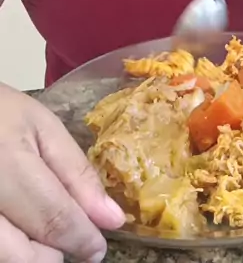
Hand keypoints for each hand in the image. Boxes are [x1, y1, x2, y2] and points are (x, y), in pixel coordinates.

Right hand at [0, 83, 123, 262]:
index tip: (97, 247)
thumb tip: (111, 219)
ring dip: (29, 254)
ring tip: (38, 226)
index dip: (82, 238)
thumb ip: (76, 173)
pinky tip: (18, 225)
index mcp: (8, 164)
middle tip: (64, 231)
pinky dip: (11, 249)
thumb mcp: (44, 128)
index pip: (53, 219)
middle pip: (24, 256)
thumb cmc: (4, 114)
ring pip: (5, 260)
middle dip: (53, 253)